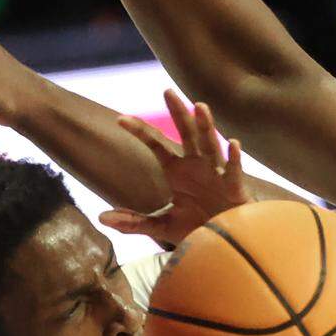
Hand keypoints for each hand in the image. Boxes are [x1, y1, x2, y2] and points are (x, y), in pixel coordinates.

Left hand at [99, 92, 251, 247]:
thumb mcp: (161, 226)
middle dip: (178, 112)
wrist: (224, 245)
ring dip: (205, 126)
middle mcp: (196, 166)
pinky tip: (233, 144)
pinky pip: (233, 171)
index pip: (156, 145)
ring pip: (210, 144)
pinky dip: (234, 158)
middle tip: (167, 91)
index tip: (121, 119)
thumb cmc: (197, 228)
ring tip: (199, 106)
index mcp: (177, 171)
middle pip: (186, 133)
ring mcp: (215, 174)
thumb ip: (133, 221)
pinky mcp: (234, 188)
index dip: (140, 131)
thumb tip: (101, 218)